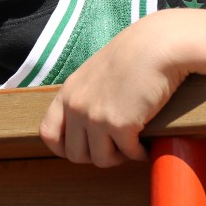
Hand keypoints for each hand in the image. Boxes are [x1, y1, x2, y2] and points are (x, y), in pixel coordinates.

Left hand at [40, 15, 188, 167]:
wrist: (157, 46)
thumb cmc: (133, 57)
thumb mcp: (94, 75)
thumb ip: (85, 98)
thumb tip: (88, 130)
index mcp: (68, 93)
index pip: (48, 134)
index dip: (65, 148)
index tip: (86, 147)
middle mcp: (76, 106)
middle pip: (75, 154)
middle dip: (97, 154)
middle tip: (116, 145)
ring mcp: (96, 117)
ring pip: (102, 160)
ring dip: (119, 156)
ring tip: (132, 143)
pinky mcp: (120, 125)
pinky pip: (129, 154)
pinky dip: (140, 152)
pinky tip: (147, 143)